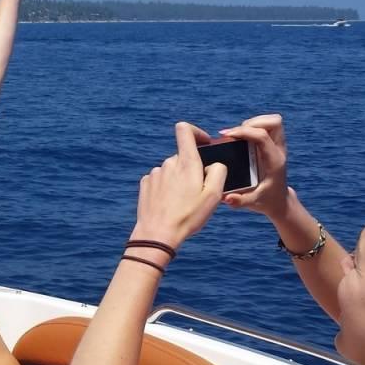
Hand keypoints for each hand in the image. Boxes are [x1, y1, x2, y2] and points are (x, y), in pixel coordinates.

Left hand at [131, 122, 227, 248]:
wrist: (158, 233)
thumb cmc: (189, 215)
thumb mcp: (214, 195)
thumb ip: (219, 172)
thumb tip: (214, 164)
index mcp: (186, 163)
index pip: (185, 130)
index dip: (196, 132)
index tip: (205, 143)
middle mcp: (168, 163)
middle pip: (183, 158)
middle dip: (192, 169)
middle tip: (197, 192)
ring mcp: (155, 173)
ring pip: (172, 170)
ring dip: (179, 180)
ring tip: (182, 202)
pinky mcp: (146, 184)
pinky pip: (161, 180)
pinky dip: (167, 188)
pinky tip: (169, 204)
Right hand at [218, 114, 288, 217]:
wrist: (279, 201)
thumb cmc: (265, 201)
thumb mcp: (252, 203)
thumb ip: (239, 201)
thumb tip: (226, 197)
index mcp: (274, 162)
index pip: (262, 136)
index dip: (243, 132)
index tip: (226, 135)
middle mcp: (278, 150)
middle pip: (274, 122)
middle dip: (252, 123)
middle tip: (235, 134)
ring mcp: (277, 146)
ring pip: (272, 121)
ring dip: (253, 123)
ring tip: (237, 134)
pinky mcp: (273, 145)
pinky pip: (267, 126)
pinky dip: (254, 126)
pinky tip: (241, 137)